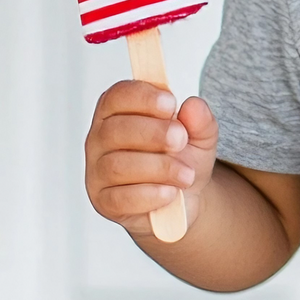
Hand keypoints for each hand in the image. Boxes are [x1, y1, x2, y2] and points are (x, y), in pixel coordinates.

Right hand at [84, 81, 217, 237]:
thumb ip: (200, 120)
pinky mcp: (104, 203)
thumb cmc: (183, 158)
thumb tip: (193, 106)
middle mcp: (101, 140)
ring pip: (117, 166)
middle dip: (153, 133)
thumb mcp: (200, 135)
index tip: (170, 103)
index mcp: (118, 113)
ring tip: (186, 174)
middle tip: (181, 140)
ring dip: (158, 168)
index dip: (142, 97)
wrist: (186, 197)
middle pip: (114, 130)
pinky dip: (150, 194)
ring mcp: (98, 173)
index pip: (117, 96)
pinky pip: (120, 198)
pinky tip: (170, 192)